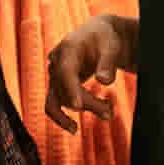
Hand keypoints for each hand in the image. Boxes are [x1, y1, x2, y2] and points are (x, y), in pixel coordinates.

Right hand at [46, 14, 135, 133]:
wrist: (97, 35)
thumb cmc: (105, 39)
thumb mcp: (111, 46)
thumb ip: (108, 62)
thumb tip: (105, 81)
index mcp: (68, 47)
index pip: (65, 71)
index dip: (71, 89)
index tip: (79, 107)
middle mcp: (56, 60)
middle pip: (65, 88)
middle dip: (88, 102)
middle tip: (110, 112)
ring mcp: (53, 73)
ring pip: (60, 99)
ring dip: (83, 108)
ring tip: (108, 113)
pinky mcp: (56, 85)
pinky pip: (52, 104)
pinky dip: (61, 117)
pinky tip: (74, 128)